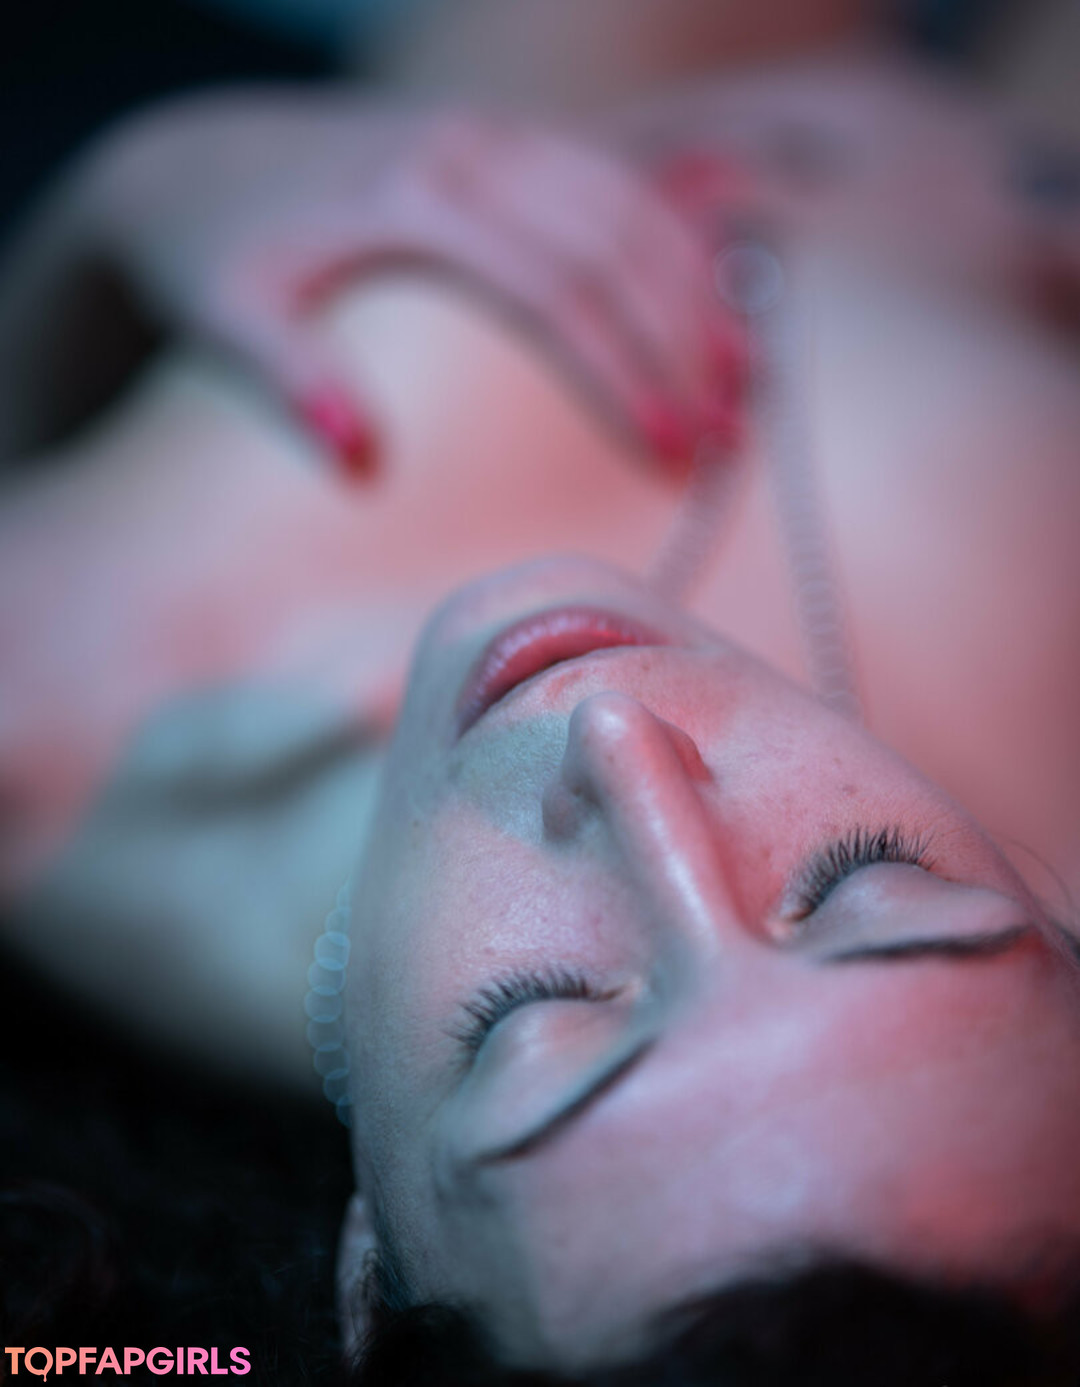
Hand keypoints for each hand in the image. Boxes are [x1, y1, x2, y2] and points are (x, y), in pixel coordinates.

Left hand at [77, 91, 744, 481]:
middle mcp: (477, 147)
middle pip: (619, 244)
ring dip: (701, 296)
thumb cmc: (218, 256)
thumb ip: (289, 379)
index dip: (623, 375)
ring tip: (745, 392)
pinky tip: (717, 309)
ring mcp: (501, 136)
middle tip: (728, 446)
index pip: (556, 288)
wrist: (201, 165)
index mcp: (418, 193)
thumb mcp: (226, 315)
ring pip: (637, 206)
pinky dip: (681, 244)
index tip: (667, 457)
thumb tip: (363, 465)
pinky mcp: (511, 145)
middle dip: (685, 347)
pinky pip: (622, 182)